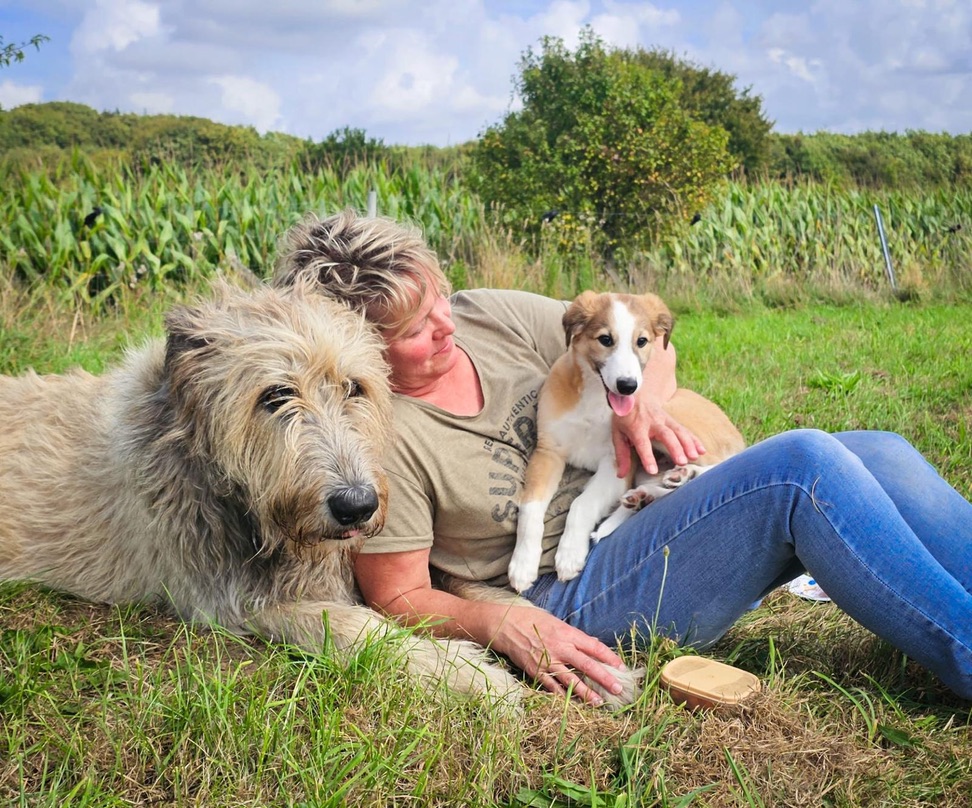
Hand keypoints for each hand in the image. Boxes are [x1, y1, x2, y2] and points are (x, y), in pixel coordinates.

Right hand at [490, 606, 626, 705]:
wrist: (506, 625)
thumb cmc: (532, 620)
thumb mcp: (556, 622)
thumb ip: (573, 635)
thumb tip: (591, 642)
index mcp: (567, 633)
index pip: (594, 646)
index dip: (609, 657)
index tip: (621, 666)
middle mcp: (560, 648)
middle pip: (587, 665)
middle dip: (604, 678)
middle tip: (618, 689)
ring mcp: (548, 661)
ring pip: (571, 680)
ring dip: (586, 693)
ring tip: (599, 702)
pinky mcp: (536, 671)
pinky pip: (552, 687)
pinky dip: (563, 696)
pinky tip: (573, 704)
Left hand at [611, 337, 703, 476]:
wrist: (636, 395)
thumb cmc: (626, 418)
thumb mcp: (618, 434)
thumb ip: (621, 454)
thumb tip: (621, 474)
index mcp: (637, 427)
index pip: (643, 443)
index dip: (647, 457)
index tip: (653, 470)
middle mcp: (653, 422)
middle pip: (666, 435)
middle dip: (675, 448)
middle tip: (681, 462)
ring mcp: (665, 420)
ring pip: (679, 431)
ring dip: (688, 444)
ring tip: (694, 457)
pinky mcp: (672, 420)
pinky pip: (685, 430)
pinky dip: (694, 440)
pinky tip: (702, 450)